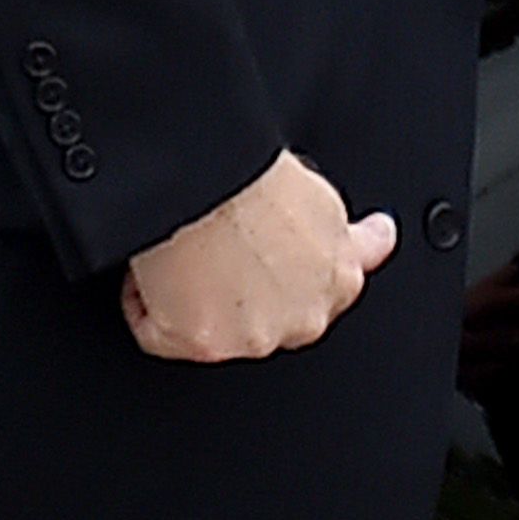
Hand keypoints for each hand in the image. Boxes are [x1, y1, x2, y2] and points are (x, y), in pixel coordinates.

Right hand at [121, 150, 396, 361]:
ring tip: (185, 253)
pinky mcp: (205, 345)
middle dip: (247, 293)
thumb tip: (369, 236)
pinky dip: (148, 306)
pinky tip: (153, 273)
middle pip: (272, 318)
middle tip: (218, 251)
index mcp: (342, 274)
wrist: (209, 180)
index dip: (313, 276)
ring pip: (218, 329)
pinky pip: (163, 335)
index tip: (307, 268)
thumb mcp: (320, 197)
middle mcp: (306, 315)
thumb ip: (336, 232)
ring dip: (197, 300)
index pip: (337, 290)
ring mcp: (257, 335)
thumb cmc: (253, 174)